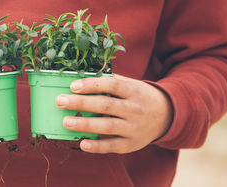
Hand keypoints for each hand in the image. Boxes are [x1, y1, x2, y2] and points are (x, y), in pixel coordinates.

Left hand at [55, 74, 172, 153]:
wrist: (166, 115)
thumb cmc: (138, 96)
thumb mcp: (130, 84)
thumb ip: (109, 82)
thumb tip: (79, 80)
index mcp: (134, 90)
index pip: (112, 85)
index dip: (92, 85)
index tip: (73, 86)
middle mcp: (135, 109)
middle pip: (106, 105)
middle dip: (81, 103)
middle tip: (60, 101)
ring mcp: (134, 128)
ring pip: (107, 126)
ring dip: (85, 124)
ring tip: (66, 122)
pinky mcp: (132, 144)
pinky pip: (112, 146)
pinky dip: (97, 146)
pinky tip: (82, 143)